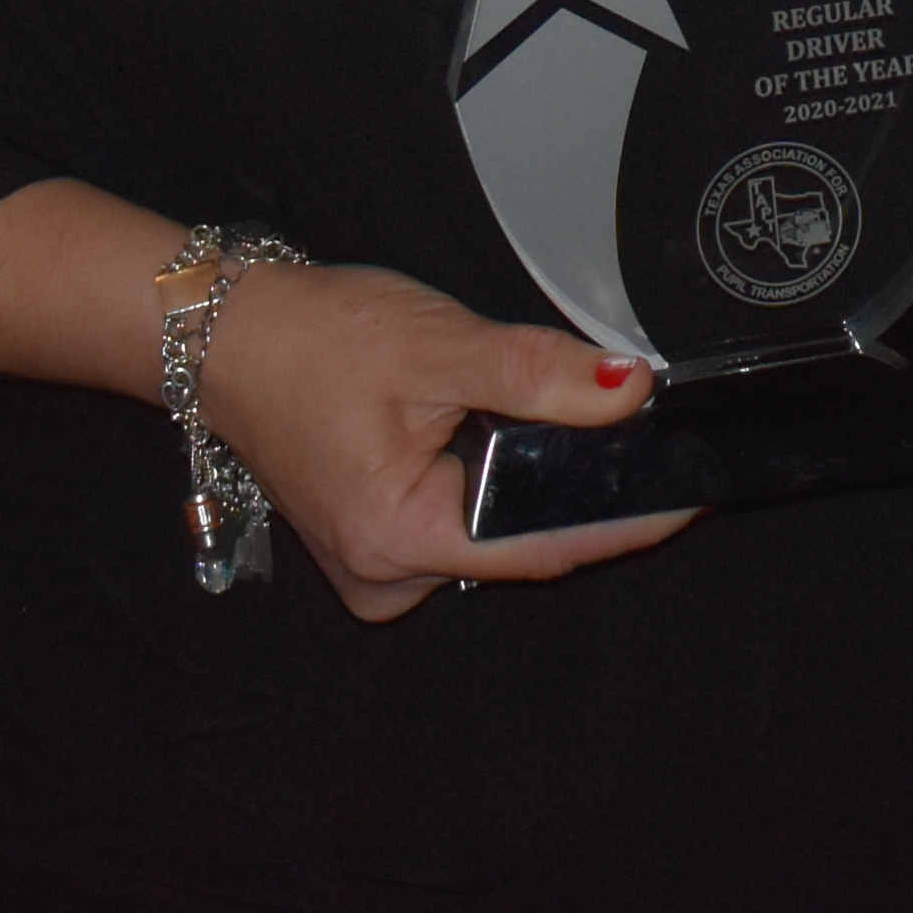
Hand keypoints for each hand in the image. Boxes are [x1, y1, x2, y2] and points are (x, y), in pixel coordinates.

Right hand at [197, 259, 684, 620]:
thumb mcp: (437, 343)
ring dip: (517, 483)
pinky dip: (479, 485)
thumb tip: (631, 393)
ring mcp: (377, 568)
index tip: (690, 490)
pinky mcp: (373, 545)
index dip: (626, 518)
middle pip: (521, 545)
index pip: (547, 546)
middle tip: (592, 414)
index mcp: (401, 540)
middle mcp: (387, 576)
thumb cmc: (312, 338)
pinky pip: (456, 527)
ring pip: (491, 536)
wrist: (222, 335)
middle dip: (565, 486)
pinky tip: (464, 435)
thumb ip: (539, 374)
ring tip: (490, 409)